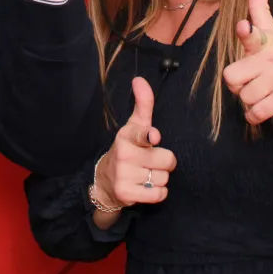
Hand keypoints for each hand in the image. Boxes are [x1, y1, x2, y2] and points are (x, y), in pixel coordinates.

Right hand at [91, 77, 177, 208]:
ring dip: (160, 179)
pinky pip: (159, 194)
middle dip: (164, 163)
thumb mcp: (133, 127)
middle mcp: (124, 154)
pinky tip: (145, 188)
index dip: (149, 136)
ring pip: (164, 178)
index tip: (153, 137)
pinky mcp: (127, 194)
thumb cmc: (127, 150)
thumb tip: (139, 79)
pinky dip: (158, 193)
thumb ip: (143, 104)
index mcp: (127, 136)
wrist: (105, 182)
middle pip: (167, 160)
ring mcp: (124, 175)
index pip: (140, 134)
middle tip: (150, 162)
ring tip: (145, 175)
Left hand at [221, 0, 272, 124]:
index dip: (246, 31)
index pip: (254, 34)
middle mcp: (271, 60)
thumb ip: (260, 12)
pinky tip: (262, 109)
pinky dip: (255, 115)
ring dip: (249, 101)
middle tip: (248, 82)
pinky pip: (257, 112)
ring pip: (245, 97)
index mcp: (266, 43)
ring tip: (261, 94)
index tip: (243, 27)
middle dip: (236, 85)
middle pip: (232, 77)